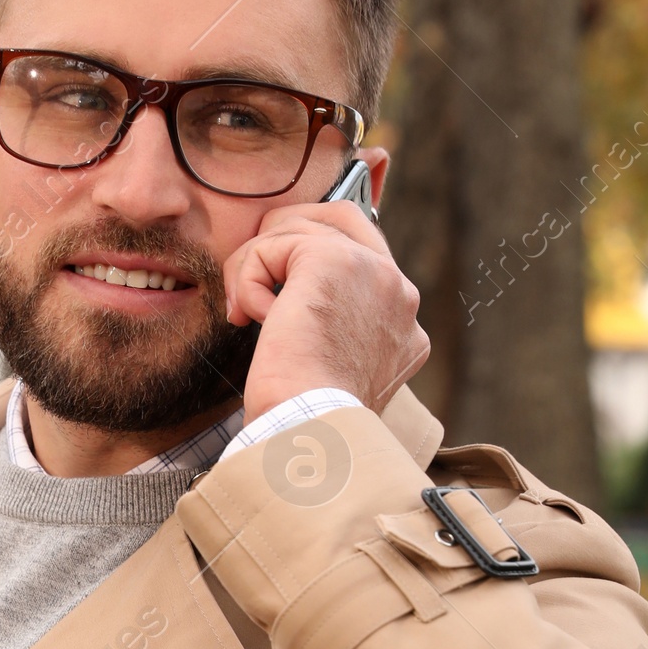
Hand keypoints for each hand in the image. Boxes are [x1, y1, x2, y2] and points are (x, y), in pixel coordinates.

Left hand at [226, 197, 430, 420]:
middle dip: (287, 235)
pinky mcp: (333, 261)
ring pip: (298, 230)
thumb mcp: (331, 373)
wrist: (310, 429)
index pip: (365, 260)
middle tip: (252, 271)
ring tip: (243, 313)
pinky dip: (247, 279)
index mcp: (404, 325)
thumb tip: (283, 304)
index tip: (278, 293)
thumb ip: (333, 330)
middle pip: (341, 219)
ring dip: (255, 267)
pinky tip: (250, 318)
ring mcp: (372, 271)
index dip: (315, 259)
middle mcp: (399, 292)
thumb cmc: (307, 419)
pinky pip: (272, 245)